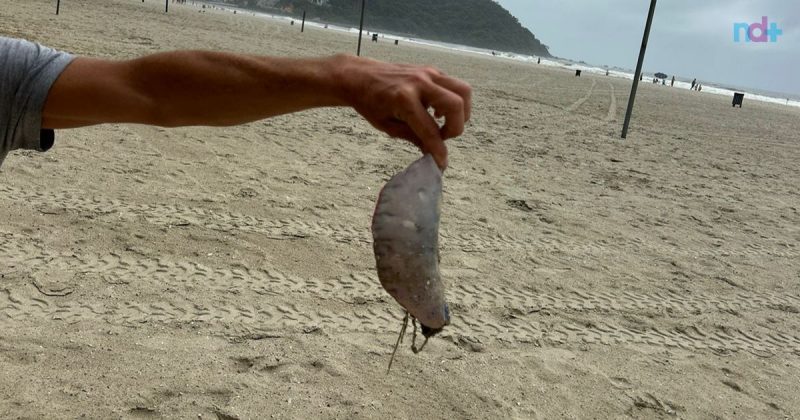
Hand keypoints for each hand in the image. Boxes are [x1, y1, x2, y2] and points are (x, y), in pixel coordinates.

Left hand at [333, 55, 471, 169]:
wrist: (359, 76)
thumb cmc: (369, 102)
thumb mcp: (387, 126)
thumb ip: (413, 138)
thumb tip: (432, 153)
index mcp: (404, 100)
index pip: (430, 129)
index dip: (438, 150)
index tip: (441, 163)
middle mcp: (419, 83)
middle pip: (456, 104)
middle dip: (456, 128)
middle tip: (442, 137)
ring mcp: (428, 73)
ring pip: (463, 90)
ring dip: (461, 112)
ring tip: (444, 122)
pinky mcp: (432, 70)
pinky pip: (454, 85)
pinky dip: (453, 101)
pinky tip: (437, 111)